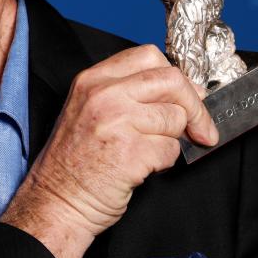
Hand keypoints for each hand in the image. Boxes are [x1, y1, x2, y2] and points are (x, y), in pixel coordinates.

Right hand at [0, 44, 217, 257]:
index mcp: (93, 79)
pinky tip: (142, 168)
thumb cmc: (75, 162)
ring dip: (173, 140)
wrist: (56, 201)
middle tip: (201, 128)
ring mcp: (116, 122)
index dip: (177, 78)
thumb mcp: (90, 110)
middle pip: (171, 81)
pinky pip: (171, 150)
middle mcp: (104, 95)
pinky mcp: (130, 153)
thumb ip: (129, 93)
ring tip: (149, 152)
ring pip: (175, 118)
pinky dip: (165, 163)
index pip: (149, 56)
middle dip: (195, 107)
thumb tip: (186, 92)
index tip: (190, 97)